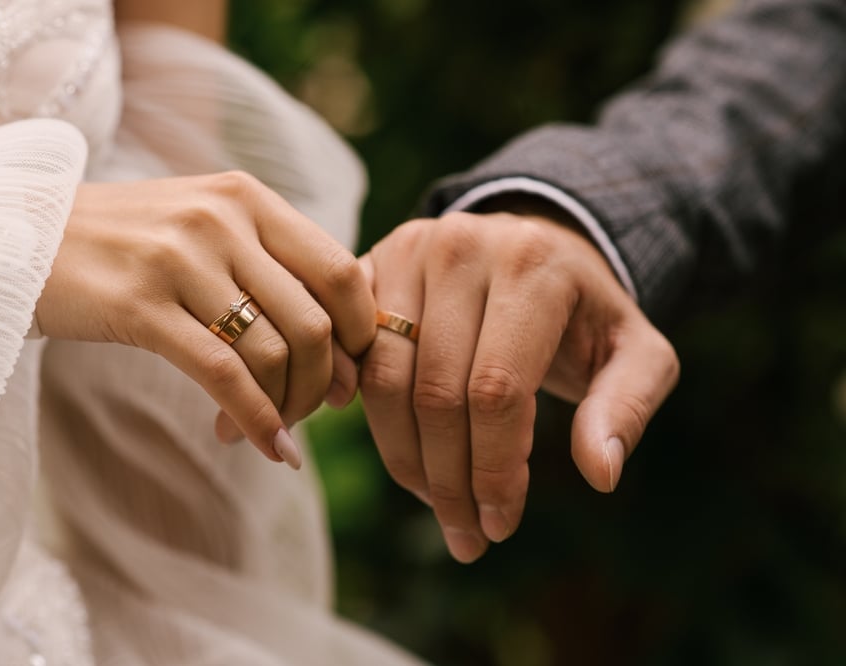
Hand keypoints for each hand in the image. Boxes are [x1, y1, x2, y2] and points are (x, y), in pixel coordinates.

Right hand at [36, 171, 374, 466]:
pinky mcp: (140, 305)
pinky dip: (254, 420)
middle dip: (324, 385)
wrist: (22, 234)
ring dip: (284, 409)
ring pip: (272, 353)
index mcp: (249, 199)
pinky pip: (222, 375)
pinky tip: (263, 447)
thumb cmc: (128, 243)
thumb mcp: (206, 230)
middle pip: (313, 323)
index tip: (351, 376)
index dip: (360, 335)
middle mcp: (222, 220)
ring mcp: (180, 259)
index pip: (340, 272)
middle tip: (313, 414)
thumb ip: (271, 271)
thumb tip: (340, 352)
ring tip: (269, 430)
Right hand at [358, 208, 678, 561]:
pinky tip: (397, 453)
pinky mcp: (370, 267)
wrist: (536, 244)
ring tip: (437, 506)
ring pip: (384, 380)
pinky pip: (350, 354)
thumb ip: (627, 407)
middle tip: (466, 535)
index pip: (497, 388)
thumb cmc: (586, 311)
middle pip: (435, 392)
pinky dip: (361, 411)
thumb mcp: (636, 352)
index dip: (494, 469)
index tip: (501, 524)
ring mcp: (406, 253)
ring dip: (406, 459)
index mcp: (530, 265)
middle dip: (448, 481)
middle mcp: (459, 248)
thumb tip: (599, 473)